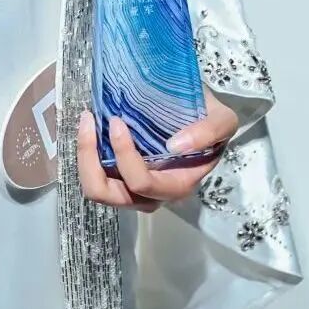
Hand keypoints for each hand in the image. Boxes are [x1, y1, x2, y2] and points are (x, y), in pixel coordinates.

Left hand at [77, 88, 238, 210]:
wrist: (200, 113)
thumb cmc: (208, 119)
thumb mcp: (223, 119)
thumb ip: (210, 131)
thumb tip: (176, 146)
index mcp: (178, 184)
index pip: (143, 184)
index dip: (125, 156)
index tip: (117, 121)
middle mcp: (154, 194)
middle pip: (110, 196)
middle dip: (91, 160)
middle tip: (90, 122)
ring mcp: (134, 188)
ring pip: (97, 190)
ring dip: (84, 159)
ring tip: (87, 123)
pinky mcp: (120, 177)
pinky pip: (96, 177)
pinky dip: (86, 156)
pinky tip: (89, 128)